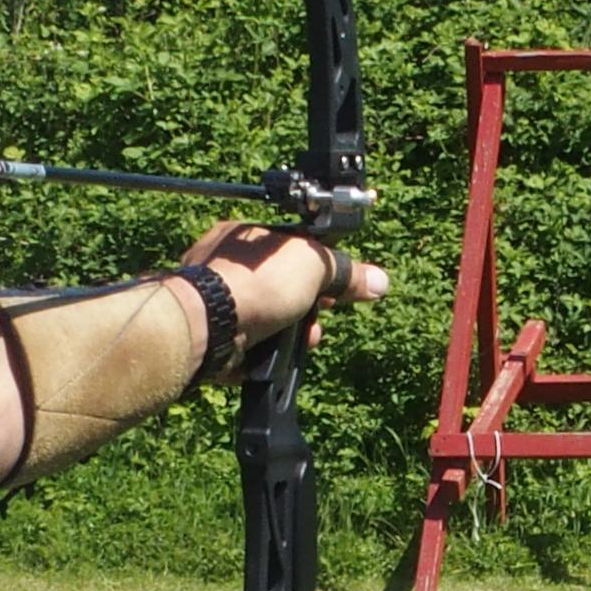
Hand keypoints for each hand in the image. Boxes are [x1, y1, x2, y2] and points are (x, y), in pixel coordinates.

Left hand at [182, 220, 389, 376]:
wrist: (211, 323)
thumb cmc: (254, 282)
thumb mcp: (314, 264)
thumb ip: (346, 271)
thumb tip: (379, 280)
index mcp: (246, 236)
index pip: (290, 249)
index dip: (318, 267)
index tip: (337, 286)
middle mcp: (225, 266)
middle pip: (280, 286)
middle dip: (308, 304)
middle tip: (322, 313)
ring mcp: (216, 302)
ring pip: (267, 318)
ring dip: (292, 331)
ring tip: (305, 338)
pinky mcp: (213, 336)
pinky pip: (249, 344)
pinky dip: (268, 352)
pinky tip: (279, 354)